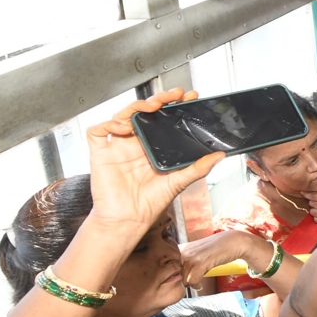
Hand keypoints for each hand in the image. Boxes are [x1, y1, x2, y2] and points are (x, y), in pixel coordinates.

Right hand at [87, 90, 223, 239]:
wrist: (128, 222)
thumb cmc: (149, 204)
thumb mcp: (178, 182)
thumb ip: (197, 167)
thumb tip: (219, 155)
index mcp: (152, 148)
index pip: (162, 120)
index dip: (173, 106)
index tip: (189, 98)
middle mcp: (134, 144)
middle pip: (144, 112)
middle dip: (159, 99)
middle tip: (175, 94)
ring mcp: (117, 147)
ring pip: (122, 115)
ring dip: (136, 106)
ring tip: (153, 105)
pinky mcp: (100, 154)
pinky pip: (97, 131)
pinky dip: (107, 123)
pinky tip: (122, 126)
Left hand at [179, 230, 269, 289]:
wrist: (233, 242)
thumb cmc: (215, 248)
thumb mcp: (196, 251)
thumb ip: (185, 260)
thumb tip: (175, 275)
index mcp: (181, 248)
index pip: (167, 267)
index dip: (173, 275)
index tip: (180, 279)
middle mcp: (183, 251)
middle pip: (173, 274)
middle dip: (180, 281)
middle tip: (189, 282)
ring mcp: (191, 257)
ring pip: (182, 279)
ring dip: (189, 284)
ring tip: (196, 282)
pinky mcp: (200, 263)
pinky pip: (192, 281)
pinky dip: (196, 285)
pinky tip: (200, 284)